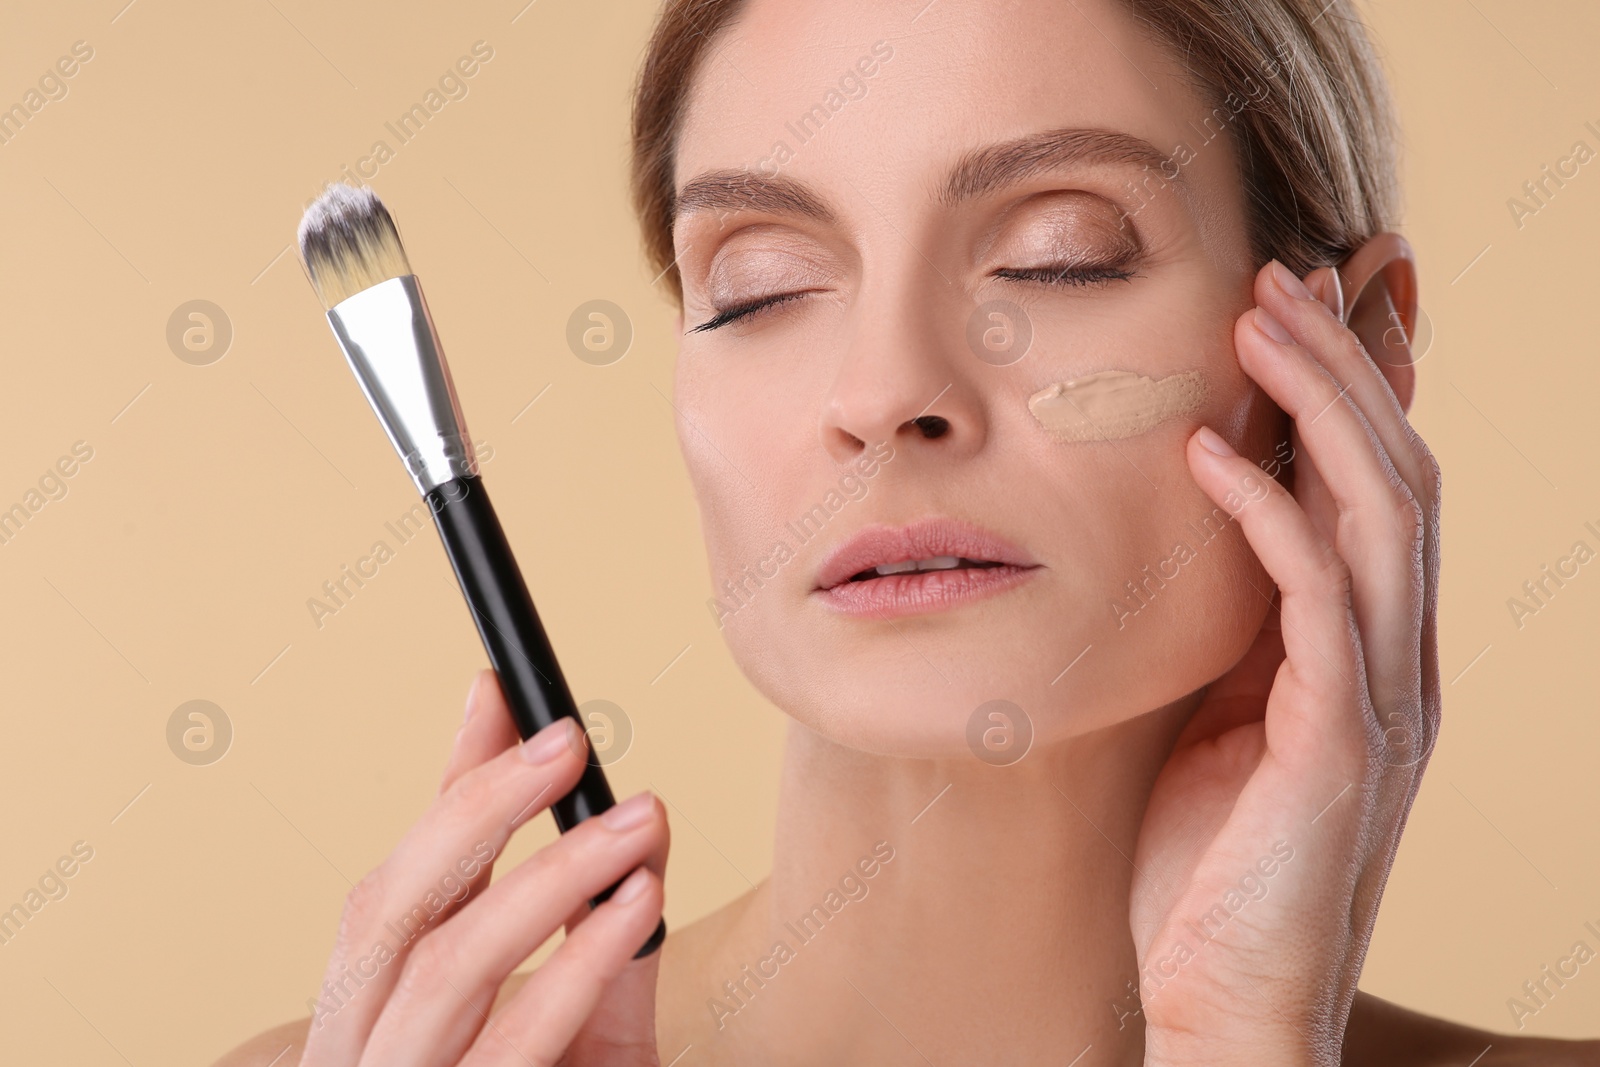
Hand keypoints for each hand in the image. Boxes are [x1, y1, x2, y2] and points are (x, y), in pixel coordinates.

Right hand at [300, 669, 668, 1066]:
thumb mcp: (583, 1016)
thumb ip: (589, 921)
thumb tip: (625, 804)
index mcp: (374, 1015)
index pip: (397, 881)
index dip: (451, 782)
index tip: (503, 690)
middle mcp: (362, 1051)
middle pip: (389, 908)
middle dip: (479, 810)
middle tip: (569, 740)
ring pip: (444, 966)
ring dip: (549, 877)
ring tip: (639, 820)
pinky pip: (511, 1046)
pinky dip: (576, 966)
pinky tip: (637, 906)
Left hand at [1128, 259, 1440, 1065]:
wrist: (1224, 996)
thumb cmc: (1210, 859)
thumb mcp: (1224, 711)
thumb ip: (1240, 623)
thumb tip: (1205, 522)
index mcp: (1373, 650)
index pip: (1384, 488)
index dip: (1359, 388)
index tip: (1303, 301)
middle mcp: (1400, 661)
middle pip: (1398, 473)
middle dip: (1342, 366)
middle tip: (1278, 277)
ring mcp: (1382, 701)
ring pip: (1382, 513)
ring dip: (1320, 406)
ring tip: (1257, 320)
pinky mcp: (1340, 743)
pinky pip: (1317, 600)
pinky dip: (1267, 515)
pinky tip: (1207, 455)